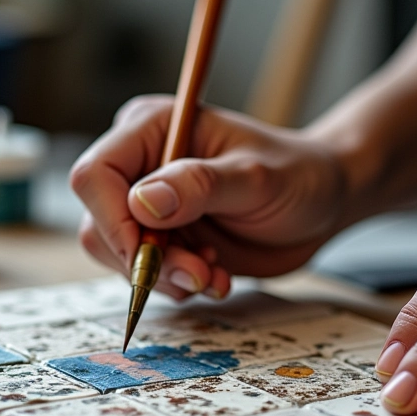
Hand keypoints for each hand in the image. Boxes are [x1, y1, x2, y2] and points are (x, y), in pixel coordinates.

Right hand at [70, 95, 344, 299]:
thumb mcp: (256, 178)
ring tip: (214, 275)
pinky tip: (217, 277)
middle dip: (145, 260)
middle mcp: (141, 166)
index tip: (150, 255)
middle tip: (198, 273)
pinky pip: (147, 274)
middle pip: (100, 223)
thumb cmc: (297, 176)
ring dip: (164, 278)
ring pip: (118, 256)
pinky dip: (177, 286)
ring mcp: (150, 207)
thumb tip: (142, 205)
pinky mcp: (164, 240)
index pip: (96, 175)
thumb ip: (200, 187)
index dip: (113, 221)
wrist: (320, 205)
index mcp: (152, 130)